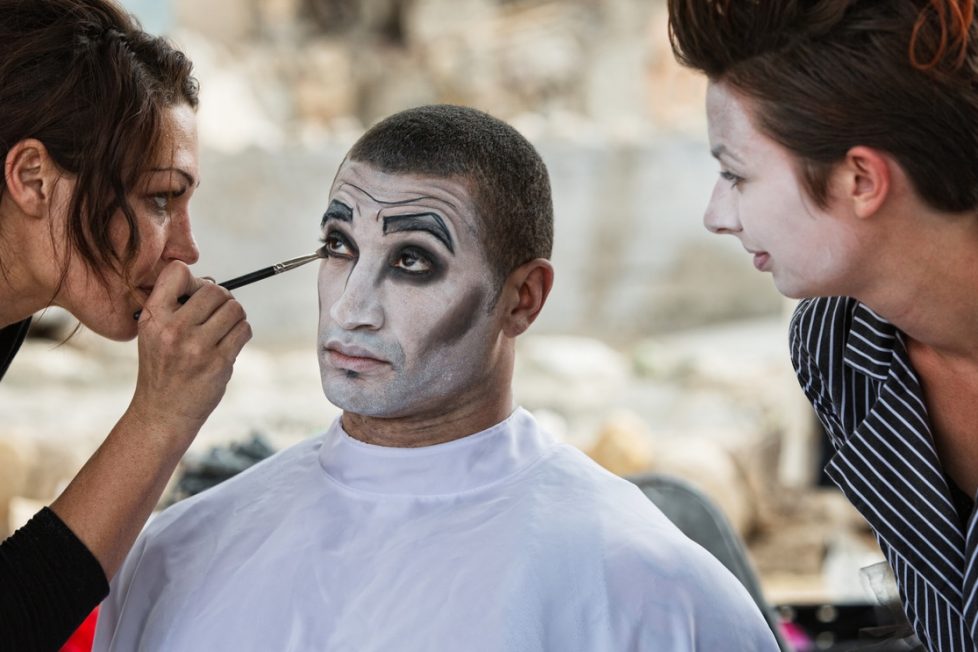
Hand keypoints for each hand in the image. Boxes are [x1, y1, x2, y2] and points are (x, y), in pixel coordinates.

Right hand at [129, 261, 251, 437]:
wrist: (163, 412)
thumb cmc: (162, 367)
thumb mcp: (154, 333)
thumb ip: (176, 306)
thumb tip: (214, 283)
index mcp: (153, 317)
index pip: (177, 271)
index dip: (194, 279)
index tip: (195, 296)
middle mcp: (173, 329)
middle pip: (215, 290)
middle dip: (222, 298)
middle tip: (217, 314)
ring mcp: (197, 347)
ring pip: (235, 309)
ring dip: (235, 316)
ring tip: (223, 329)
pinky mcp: (218, 362)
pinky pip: (243, 330)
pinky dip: (241, 332)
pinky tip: (230, 342)